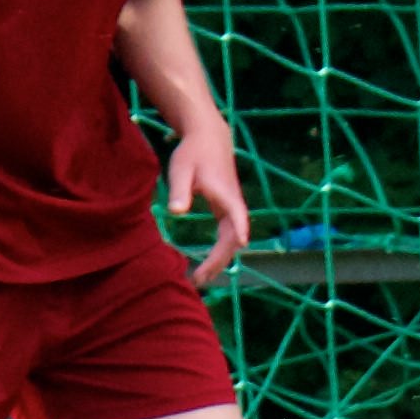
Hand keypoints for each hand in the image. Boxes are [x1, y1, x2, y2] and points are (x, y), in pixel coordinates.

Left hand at [164, 120, 252, 287]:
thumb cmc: (193, 153)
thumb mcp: (181, 169)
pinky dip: (220, 251)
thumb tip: (176, 212)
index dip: (240, 227)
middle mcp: (233, 203)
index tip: (243, 243)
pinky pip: (228, 235)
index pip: (237, 213)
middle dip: (219, 259)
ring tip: (201, 278)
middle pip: (233, 237)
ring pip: (232, 239)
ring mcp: (232, 208)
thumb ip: (180, 191)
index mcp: (224, 193)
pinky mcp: (227, 209)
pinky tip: (208, 264)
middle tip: (198, 279)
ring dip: (220, 260)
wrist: (210, 138)